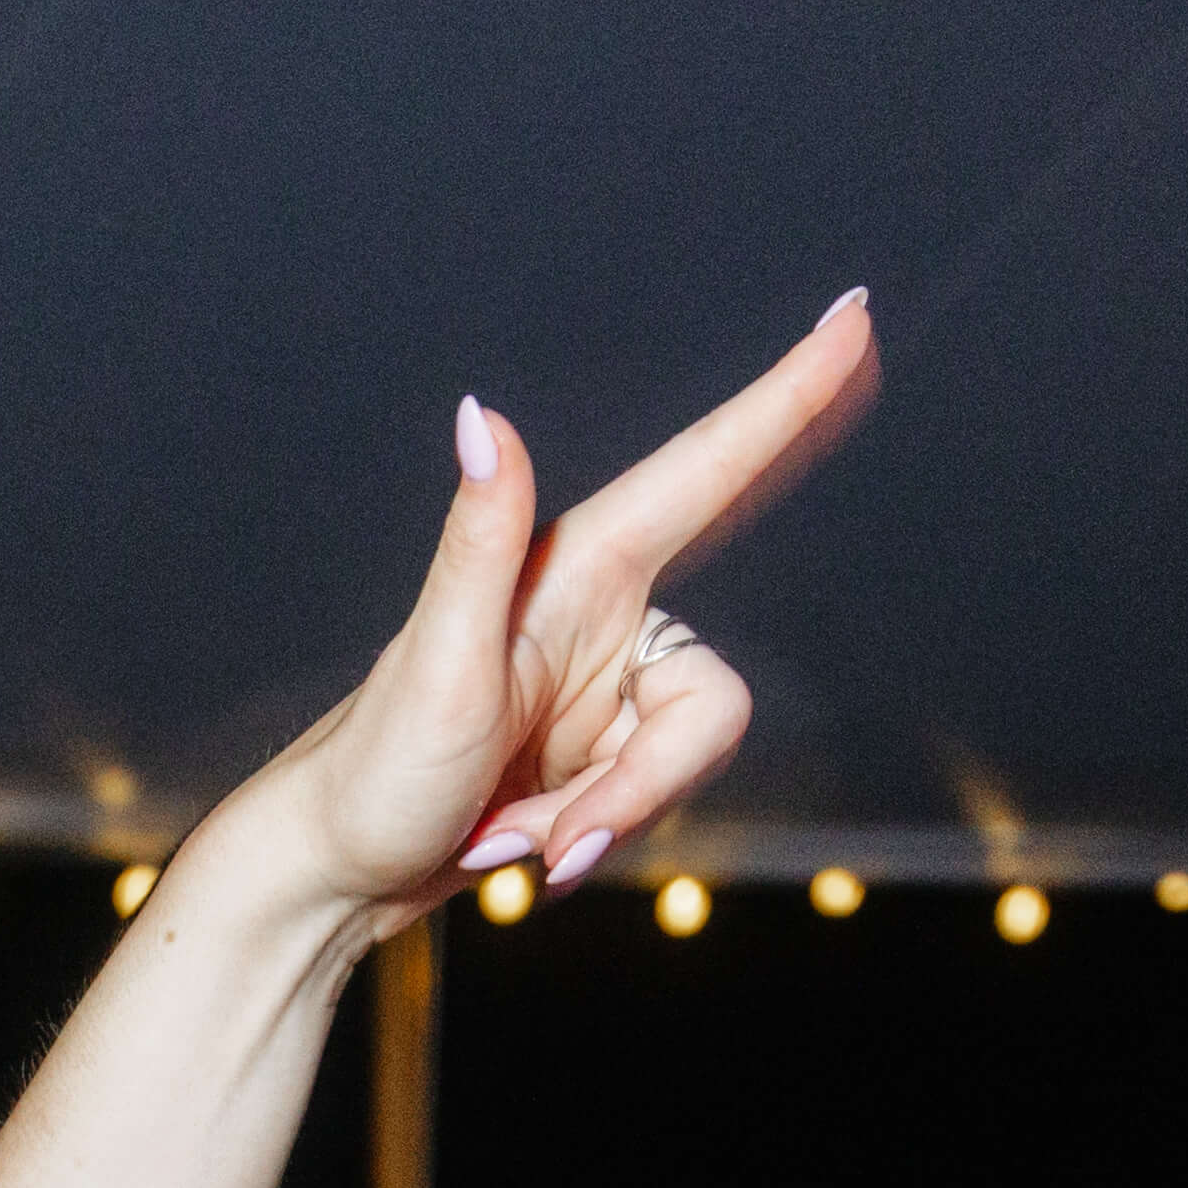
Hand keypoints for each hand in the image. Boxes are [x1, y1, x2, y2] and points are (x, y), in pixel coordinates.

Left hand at [232, 290, 875, 922]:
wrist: (336, 875)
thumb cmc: (372, 771)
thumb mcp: (437, 661)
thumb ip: (476, 540)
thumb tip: (478, 416)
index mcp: (577, 569)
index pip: (703, 468)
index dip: (785, 396)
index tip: (852, 312)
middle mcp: (604, 614)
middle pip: (711, 702)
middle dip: (640, 789)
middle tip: (546, 840)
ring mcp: (606, 687)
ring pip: (687, 761)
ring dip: (604, 821)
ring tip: (511, 840)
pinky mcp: (600, 748)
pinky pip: (651, 795)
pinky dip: (592, 835)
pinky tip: (519, 845)